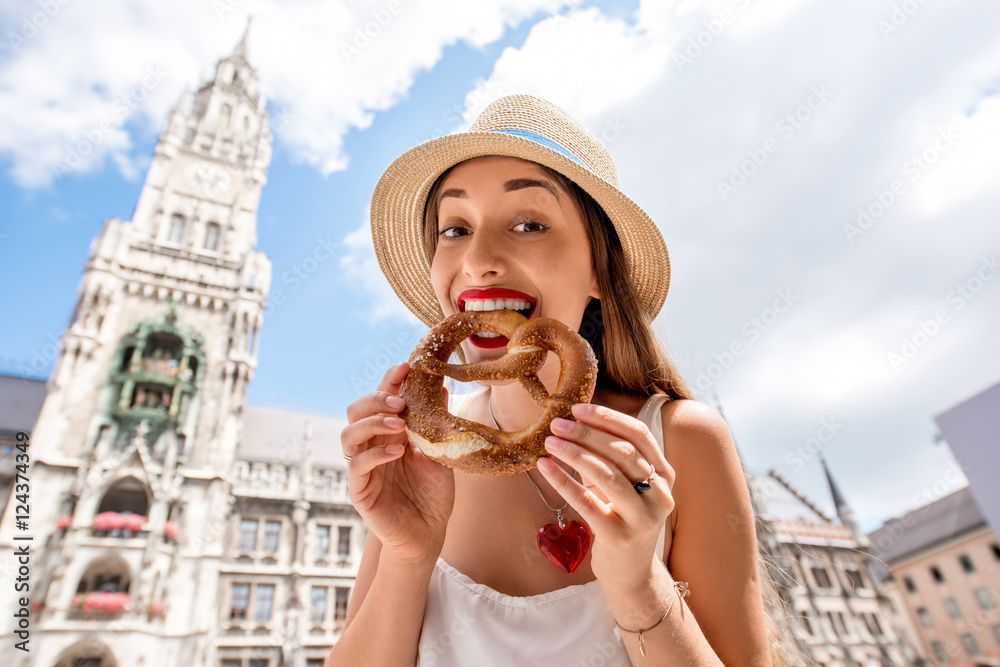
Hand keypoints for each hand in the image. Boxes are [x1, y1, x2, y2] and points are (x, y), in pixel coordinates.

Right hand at [341, 362, 454, 565]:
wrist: (428, 534)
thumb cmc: (433, 495)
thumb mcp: (440, 455)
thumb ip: (436, 427)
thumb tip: (442, 389)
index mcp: (389, 433)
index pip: (381, 399)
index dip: (388, 380)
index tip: (405, 366)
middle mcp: (371, 445)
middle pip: (355, 410)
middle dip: (375, 398)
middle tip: (399, 400)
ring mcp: (362, 467)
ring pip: (348, 434)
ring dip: (372, 423)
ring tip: (399, 424)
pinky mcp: (360, 490)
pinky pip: (356, 465)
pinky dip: (375, 454)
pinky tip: (397, 451)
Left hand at [537, 402, 675, 591]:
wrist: (631, 574)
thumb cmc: (622, 518)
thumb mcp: (626, 486)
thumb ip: (611, 457)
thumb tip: (574, 420)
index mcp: (664, 475)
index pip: (639, 435)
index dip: (608, 418)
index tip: (578, 408)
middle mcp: (660, 494)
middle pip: (623, 452)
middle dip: (587, 433)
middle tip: (557, 424)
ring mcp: (643, 518)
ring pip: (608, 475)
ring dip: (575, 454)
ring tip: (549, 442)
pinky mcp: (620, 537)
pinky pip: (588, 503)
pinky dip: (564, 481)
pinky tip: (545, 467)